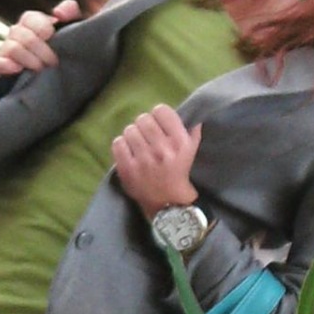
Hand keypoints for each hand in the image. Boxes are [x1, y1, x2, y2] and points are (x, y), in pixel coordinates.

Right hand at [0, 0, 81, 78]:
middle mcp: (17, 34)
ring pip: (10, 48)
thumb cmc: (68, 48)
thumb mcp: (74, 29)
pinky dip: (2, 65)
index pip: (30, 18)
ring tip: (41, 70)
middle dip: (39, 49)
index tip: (52, 37)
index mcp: (32, 22)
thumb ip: (70, 13)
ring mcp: (7, 50)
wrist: (67, 73)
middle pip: (20, 34)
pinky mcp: (1, 67)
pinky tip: (17, 69)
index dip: (41, 27)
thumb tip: (58, 12)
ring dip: (27, 59)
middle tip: (53, 62)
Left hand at [111, 105, 201, 220]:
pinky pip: (118, 143)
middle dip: (143, 125)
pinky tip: (128, 151)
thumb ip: (193, 132)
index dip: (157, 115)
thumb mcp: (191, 152)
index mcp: (180, 142)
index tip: (158, 124)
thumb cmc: (178, 173)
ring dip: (132, 135)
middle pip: (143, 119)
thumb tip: (195, 117)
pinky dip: (121, 145)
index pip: (161, 110)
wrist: (168, 202)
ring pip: (129, 130)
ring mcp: (144, 159)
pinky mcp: (128, 168)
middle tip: (145, 135)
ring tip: (137, 144)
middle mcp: (163, 149)